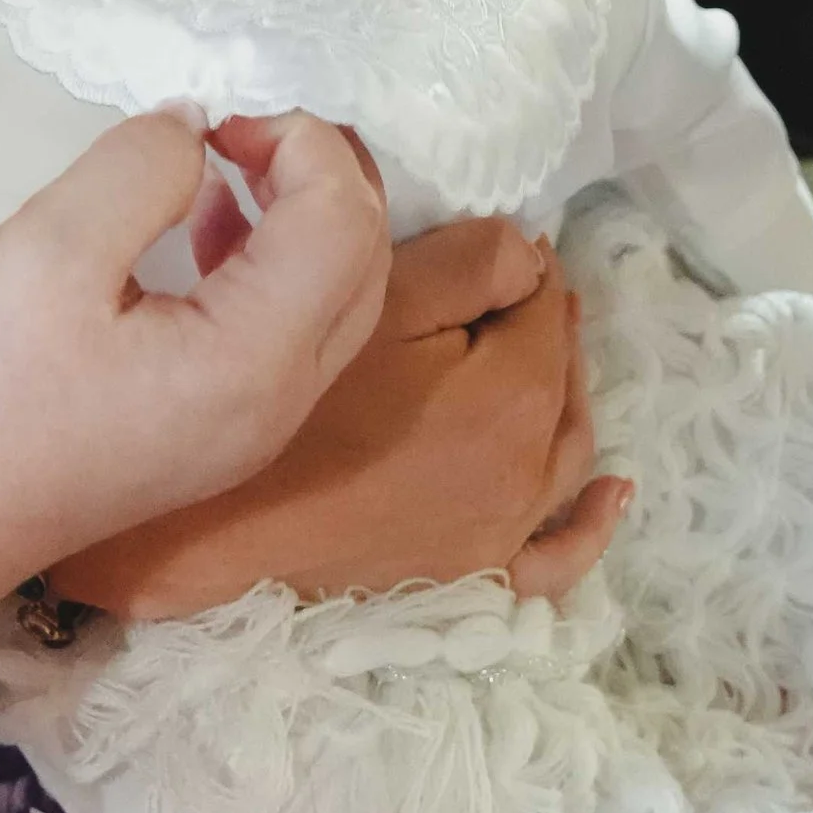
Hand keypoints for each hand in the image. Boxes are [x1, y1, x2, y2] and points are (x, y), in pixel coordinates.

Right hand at [0, 112, 390, 770]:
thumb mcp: (49, 248)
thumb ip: (140, 167)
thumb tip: (194, 128)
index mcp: (256, 361)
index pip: (343, 225)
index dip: (302, 143)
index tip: (218, 110)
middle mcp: (278, 404)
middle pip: (361, 266)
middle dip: (320, 176)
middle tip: (240, 122)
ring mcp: (249, 431)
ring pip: (330, 303)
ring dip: (299, 219)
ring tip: (225, 158)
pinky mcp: (210, 437)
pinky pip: (281, 336)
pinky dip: (265, 266)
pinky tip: (199, 226)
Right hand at [55, 217, 627, 617]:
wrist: (202, 536)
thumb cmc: (279, 409)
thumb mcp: (369, 301)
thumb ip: (470, 260)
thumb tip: (532, 251)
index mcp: (511, 397)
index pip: (542, 302)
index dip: (513, 258)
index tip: (474, 236)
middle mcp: (528, 473)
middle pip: (559, 372)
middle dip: (540, 318)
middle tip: (501, 277)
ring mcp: (503, 535)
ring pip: (566, 451)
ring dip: (560, 391)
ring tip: (534, 348)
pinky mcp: (470, 577)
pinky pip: (558, 553)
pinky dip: (590, 521)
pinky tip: (609, 492)